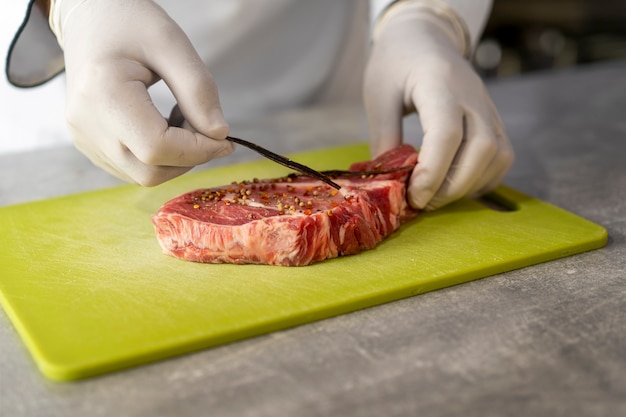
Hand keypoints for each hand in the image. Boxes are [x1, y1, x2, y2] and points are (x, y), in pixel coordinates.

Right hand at [54, 0, 233, 185]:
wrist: (89, 15)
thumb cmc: (130, 21)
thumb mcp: (172, 43)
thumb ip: (198, 90)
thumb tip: (219, 134)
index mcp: (104, 94)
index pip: (157, 148)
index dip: (198, 150)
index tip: (225, 139)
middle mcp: (86, 124)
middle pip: (149, 172)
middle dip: (189, 158)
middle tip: (205, 126)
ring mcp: (84, 137)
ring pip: (141, 176)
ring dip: (175, 159)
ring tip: (182, 118)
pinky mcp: (88, 143)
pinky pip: (131, 168)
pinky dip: (158, 157)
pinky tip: (163, 125)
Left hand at [363, 1, 513, 209]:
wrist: (424, 36)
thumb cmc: (397, 64)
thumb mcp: (379, 97)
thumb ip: (384, 140)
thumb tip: (389, 185)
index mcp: (438, 83)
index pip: (446, 133)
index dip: (432, 172)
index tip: (413, 195)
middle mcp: (472, 95)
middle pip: (481, 149)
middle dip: (451, 187)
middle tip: (422, 202)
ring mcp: (488, 107)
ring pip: (498, 156)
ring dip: (469, 186)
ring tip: (437, 196)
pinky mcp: (493, 118)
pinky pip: (502, 156)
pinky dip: (484, 179)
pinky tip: (456, 186)